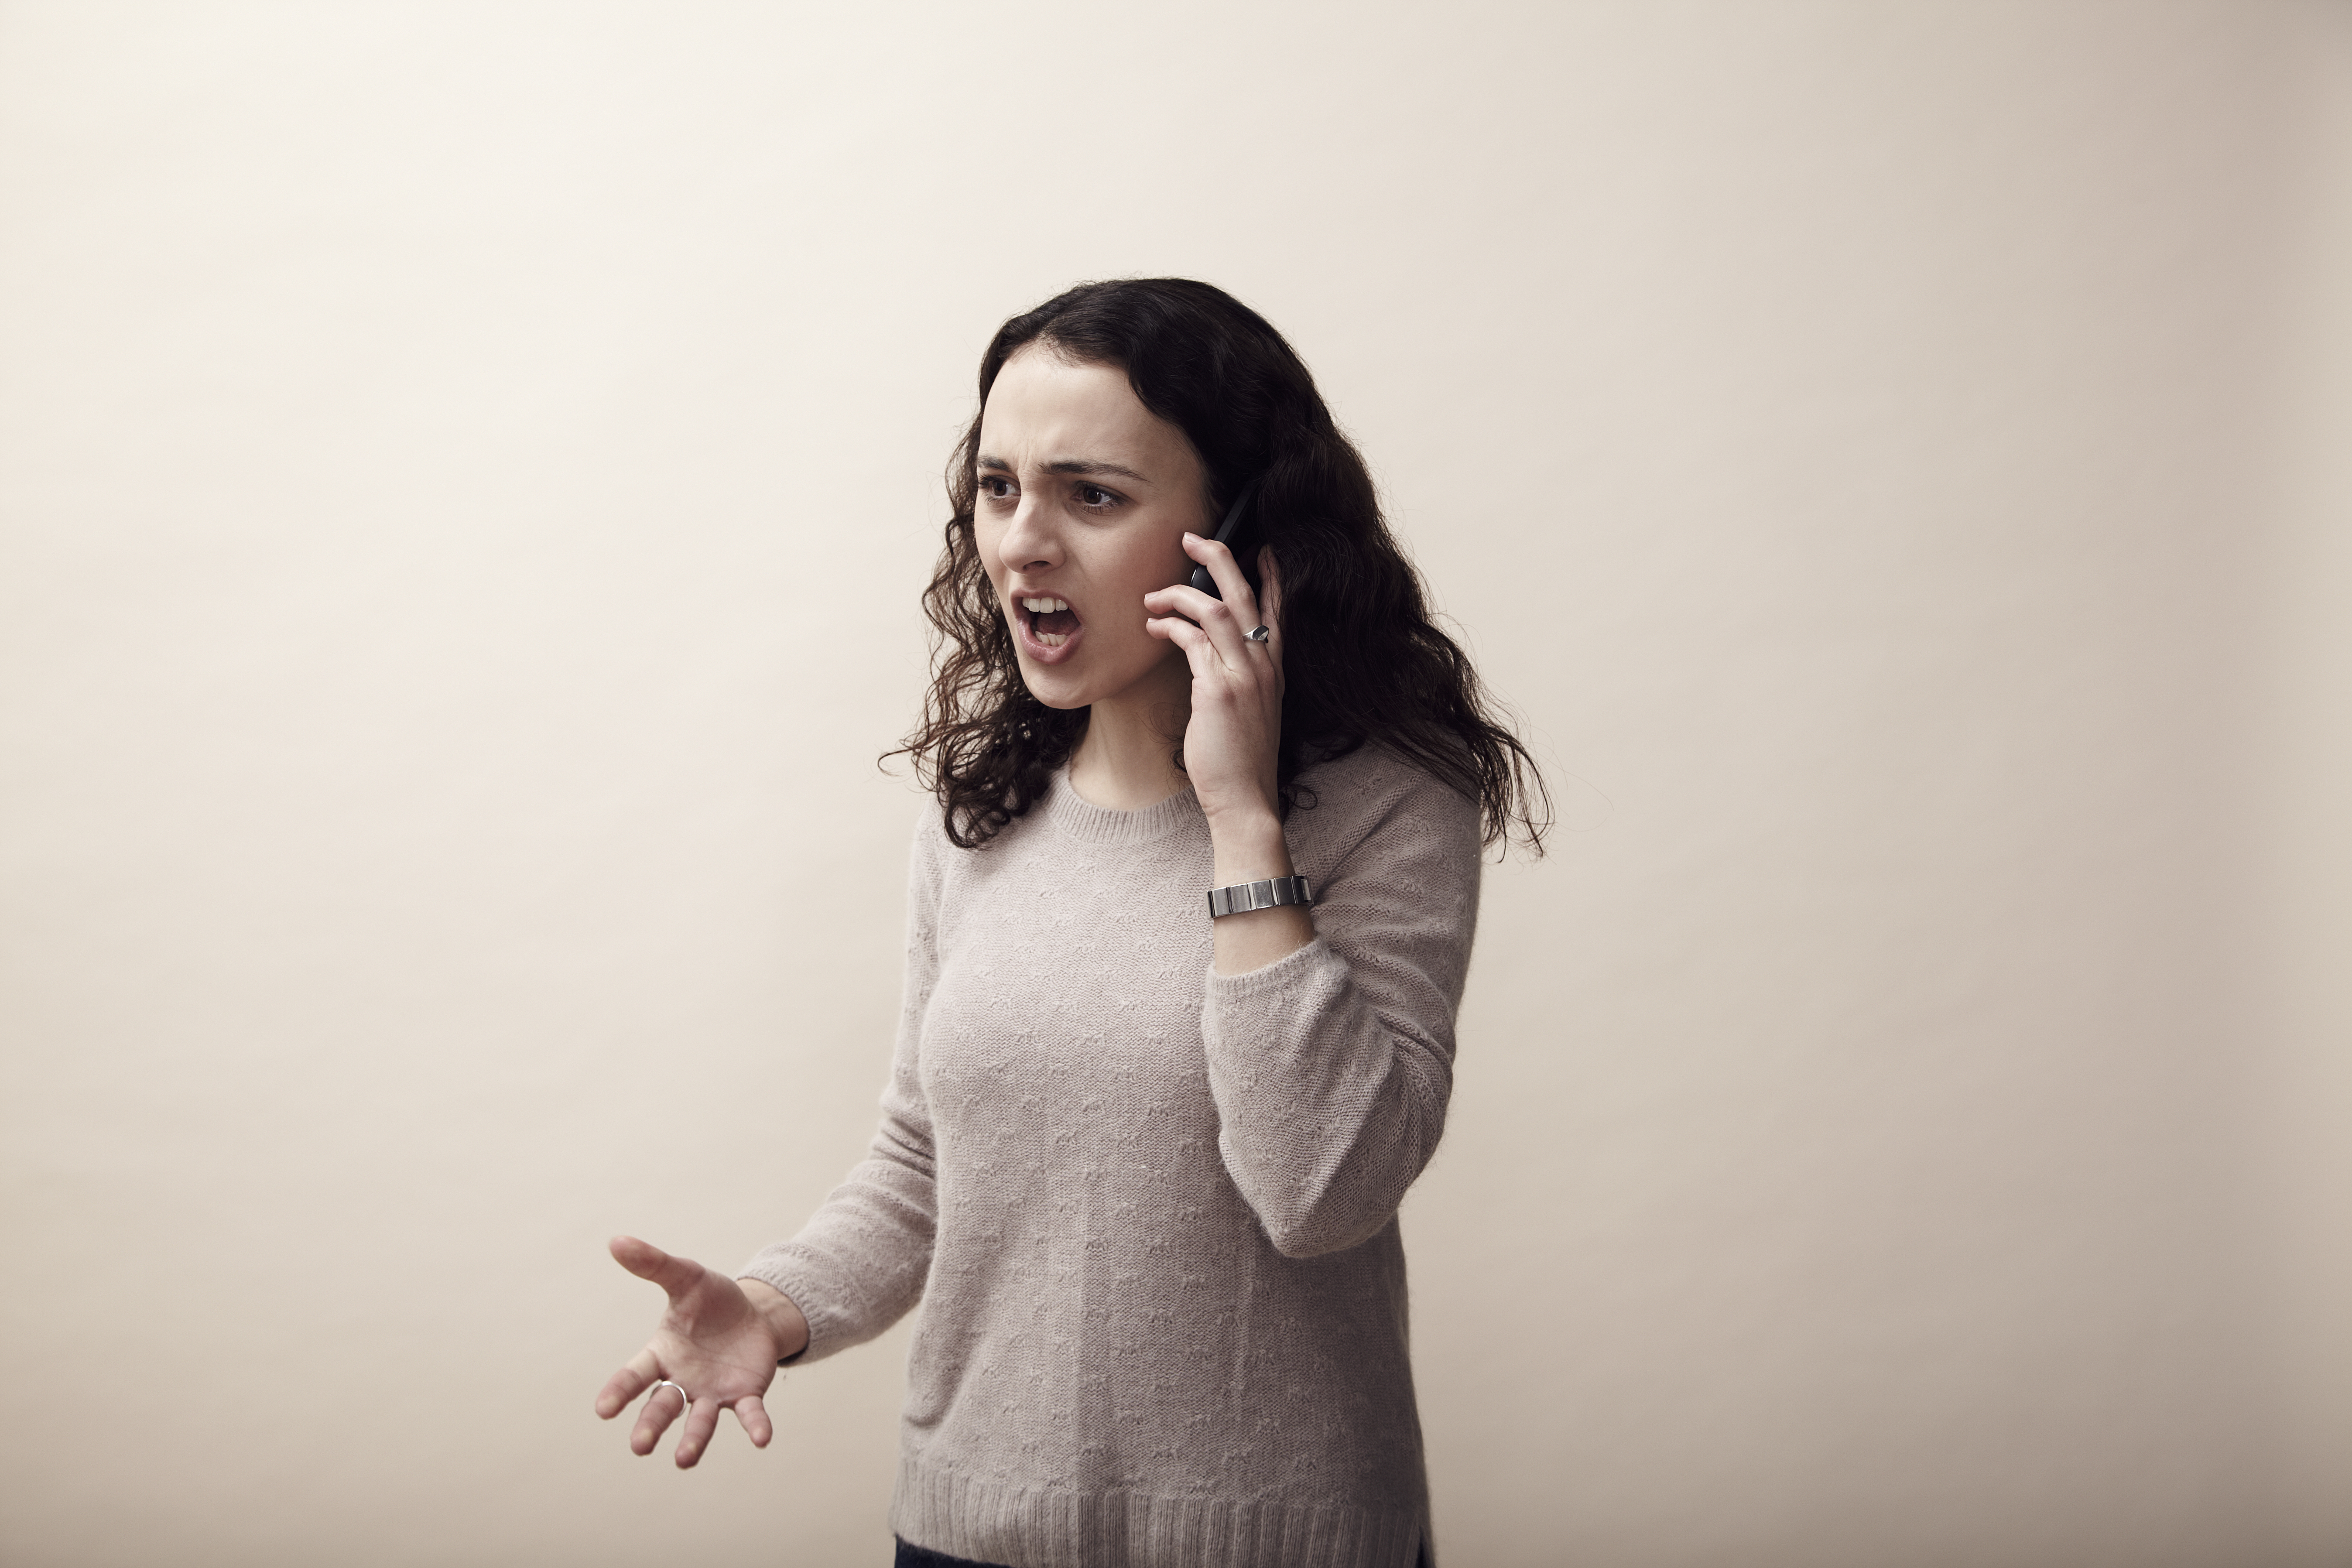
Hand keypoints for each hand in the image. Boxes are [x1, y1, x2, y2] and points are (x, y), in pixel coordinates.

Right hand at [592, 1235, 798, 1468]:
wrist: (752, 1315)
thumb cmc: (711, 1300)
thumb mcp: (686, 1277)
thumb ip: (653, 1264)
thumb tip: (616, 1240)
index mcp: (662, 1354)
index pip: (634, 1376)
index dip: (619, 1392)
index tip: (602, 1410)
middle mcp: (682, 1381)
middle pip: (662, 1406)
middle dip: (651, 1426)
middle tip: (640, 1447)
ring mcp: (712, 1392)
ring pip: (699, 1420)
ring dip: (693, 1440)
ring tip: (684, 1460)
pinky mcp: (744, 1395)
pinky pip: (749, 1414)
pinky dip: (755, 1426)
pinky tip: (762, 1439)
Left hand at [1142, 538, 1285, 828]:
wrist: (1245, 799)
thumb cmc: (1241, 760)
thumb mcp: (1250, 712)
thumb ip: (1240, 680)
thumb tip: (1212, 658)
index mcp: (1274, 670)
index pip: (1277, 610)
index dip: (1269, 575)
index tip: (1260, 548)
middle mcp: (1264, 666)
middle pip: (1246, 595)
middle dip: (1218, 559)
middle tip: (1192, 539)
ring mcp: (1244, 676)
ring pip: (1217, 610)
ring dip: (1180, 595)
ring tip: (1153, 597)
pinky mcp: (1219, 690)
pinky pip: (1193, 641)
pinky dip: (1170, 627)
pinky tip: (1153, 628)